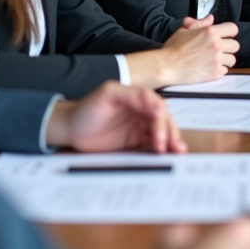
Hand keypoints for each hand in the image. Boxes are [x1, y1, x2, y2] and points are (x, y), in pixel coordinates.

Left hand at [45, 81, 186, 153]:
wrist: (71, 129)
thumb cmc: (86, 109)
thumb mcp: (108, 94)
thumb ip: (131, 94)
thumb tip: (155, 102)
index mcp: (138, 96)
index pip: (157, 106)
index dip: (161, 120)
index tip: (161, 134)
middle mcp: (142, 109)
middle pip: (164, 119)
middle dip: (170, 132)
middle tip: (171, 147)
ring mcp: (141, 124)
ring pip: (163, 131)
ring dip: (172, 140)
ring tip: (178, 151)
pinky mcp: (137, 139)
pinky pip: (154, 142)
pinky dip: (164, 147)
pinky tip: (170, 154)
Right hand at [126, 20, 239, 88]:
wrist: (167, 66)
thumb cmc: (173, 49)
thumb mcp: (184, 30)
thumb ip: (199, 23)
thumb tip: (210, 18)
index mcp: (210, 32)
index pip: (233, 29)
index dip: (229, 32)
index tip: (226, 36)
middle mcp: (216, 45)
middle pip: (235, 45)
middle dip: (228, 47)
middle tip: (219, 50)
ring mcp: (217, 59)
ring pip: (233, 59)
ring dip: (225, 59)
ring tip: (214, 60)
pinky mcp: (215, 72)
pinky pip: (226, 70)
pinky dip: (220, 70)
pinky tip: (210, 68)